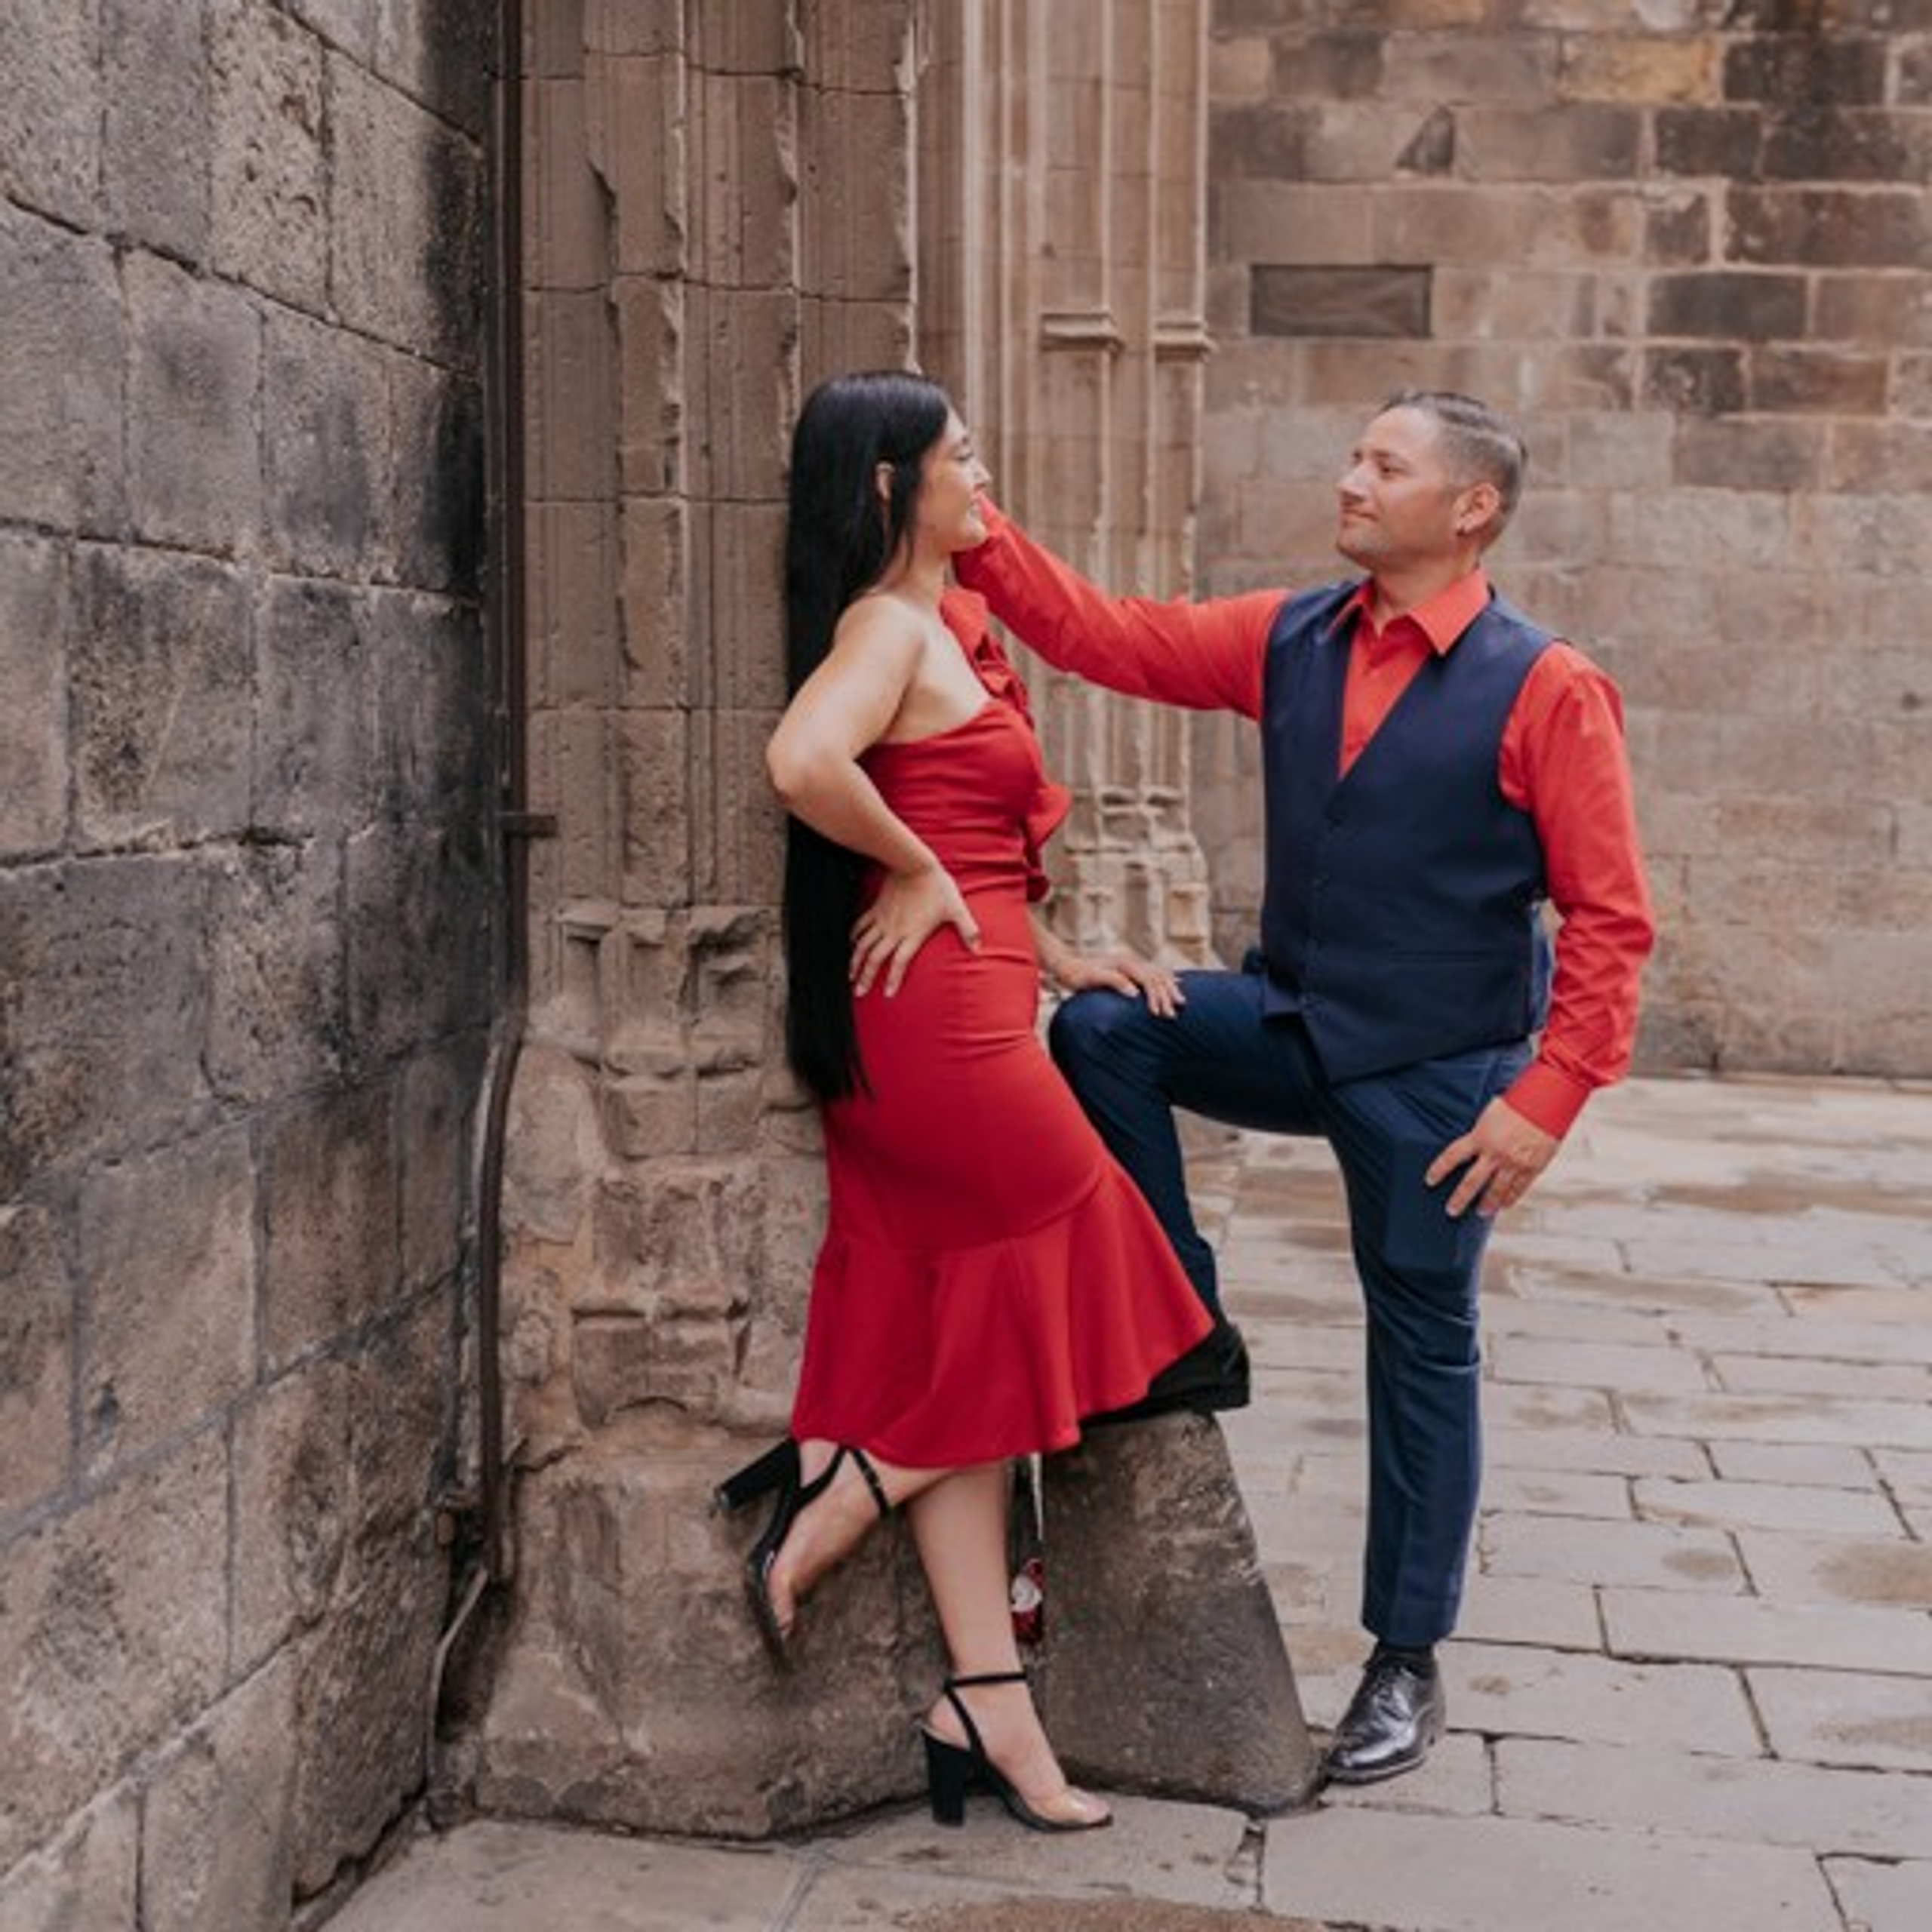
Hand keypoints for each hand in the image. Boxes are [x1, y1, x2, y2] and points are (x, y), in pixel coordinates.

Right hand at [850, 864, 980, 996]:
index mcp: (912, 934)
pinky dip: (853, 937)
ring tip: (849, 975)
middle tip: (858, 992)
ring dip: (855, 961)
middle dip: (865, 977)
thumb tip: (979, 949)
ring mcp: (882, 920)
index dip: (892, 979)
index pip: (899, 963)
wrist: (914, 864)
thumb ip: (967, 930)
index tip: (887, 994)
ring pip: (863, 945)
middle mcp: (894, 931)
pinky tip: (849, 944)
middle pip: (875, 958)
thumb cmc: (937, 886)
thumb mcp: (956, 909)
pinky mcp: (876, 908)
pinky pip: (860, 926)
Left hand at [1052, 950, 1187, 1019]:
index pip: (1149, 980)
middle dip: (1167, 996)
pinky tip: (1176, 981)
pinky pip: (1154, 971)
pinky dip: (1166, 977)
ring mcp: (1131, 963)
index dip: (1156, 997)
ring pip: (1159, 974)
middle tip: (1172, 1015)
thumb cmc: (1077, 975)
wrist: (1066, 966)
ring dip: (1170, 988)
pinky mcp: (1130, 967)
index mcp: (1125, 965)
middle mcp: (1131, 962)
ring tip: (1181, 1002)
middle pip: (1157, 978)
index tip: (1159, 1014)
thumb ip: (1114, 982)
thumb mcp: (1091, 979)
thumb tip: (1135, 993)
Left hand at [1426, 1096, 1558, 1218]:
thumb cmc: (1518, 1102)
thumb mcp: (1490, 1113)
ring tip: (1481, 1212)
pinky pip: (1518, 1189)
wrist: (1546, 1101)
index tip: (1430, 1181)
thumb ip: (1481, 1131)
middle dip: (1459, 1199)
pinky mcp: (1532, 1167)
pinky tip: (1504, 1205)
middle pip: (1472, 1182)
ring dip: (1487, 1204)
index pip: (1452, 1156)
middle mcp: (1495, 1153)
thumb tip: (1474, 1141)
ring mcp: (1514, 1163)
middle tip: (1451, 1211)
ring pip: (1496, 1191)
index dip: (1439, 1169)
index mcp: (1480, 1136)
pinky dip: (1510, 1199)